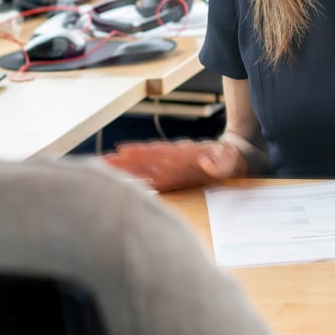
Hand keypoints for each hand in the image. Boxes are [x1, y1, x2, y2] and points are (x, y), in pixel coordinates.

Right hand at [104, 139, 238, 191]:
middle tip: (100, 161)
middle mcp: (173, 159)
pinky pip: (149, 178)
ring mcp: (170, 168)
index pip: (160, 152)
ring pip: (143, 168)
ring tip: (101, 169)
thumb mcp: (231, 159)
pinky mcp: (170, 177)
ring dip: (124, 169)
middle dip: (124, 160)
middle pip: (145, 158)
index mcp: (185, 154)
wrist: (234, 156)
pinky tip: (119, 184)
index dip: (143, 151)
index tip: (124, 149)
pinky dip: (133, 180)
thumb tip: (209, 163)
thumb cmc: (231, 158)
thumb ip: (221, 162)